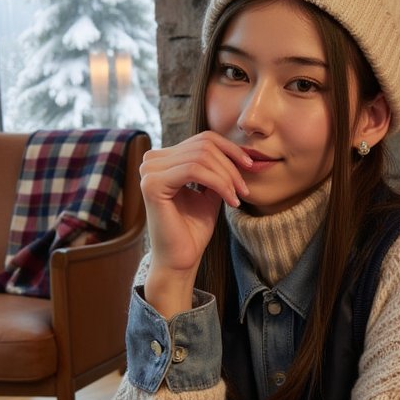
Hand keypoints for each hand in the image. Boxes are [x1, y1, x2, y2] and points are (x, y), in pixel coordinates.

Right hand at [139, 132, 252, 315]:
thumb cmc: (193, 230)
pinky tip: (230, 201)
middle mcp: (152, 161)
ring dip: (227, 177)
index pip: (203, 140)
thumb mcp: (210, 191)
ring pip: (201, 157)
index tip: (250, 166)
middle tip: (245, 189)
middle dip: (231, 166)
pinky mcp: (152, 184)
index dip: (230, 149)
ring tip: (238, 197)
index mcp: (163, 160)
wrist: (181, 259)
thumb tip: (240, 150)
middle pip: (204, 146)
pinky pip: (194, 170)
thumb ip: (217, 169)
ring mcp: (149, 171)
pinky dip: (219, 184)